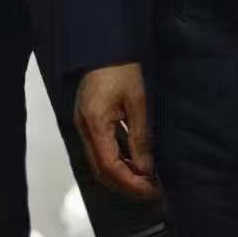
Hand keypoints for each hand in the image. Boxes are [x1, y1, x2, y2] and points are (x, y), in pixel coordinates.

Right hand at [74, 62, 160, 199]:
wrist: (104, 45)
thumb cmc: (122, 70)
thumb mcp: (138, 102)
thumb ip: (140, 138)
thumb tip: (146, 170)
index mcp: (95, 124)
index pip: (110, 167)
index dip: (132, 183)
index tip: (153, 190)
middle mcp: (84, 129)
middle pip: (101, 171)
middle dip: (126, 185)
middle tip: (152, 190)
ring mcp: (83, 126)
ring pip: (99, 164)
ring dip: (122, 176)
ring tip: (146, 180)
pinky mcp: (87, 121)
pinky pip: (100, 151)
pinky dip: (116, 162)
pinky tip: (134, 162)